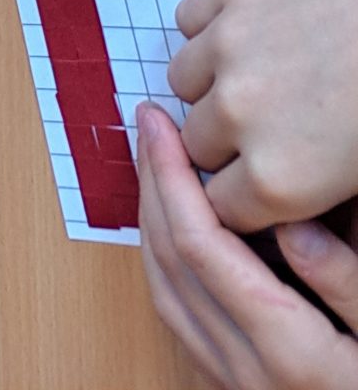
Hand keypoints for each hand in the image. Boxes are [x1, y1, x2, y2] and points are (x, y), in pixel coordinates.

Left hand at [137, 101, 357, 387]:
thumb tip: (291, 223)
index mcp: (289, 353)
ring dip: (151, 223)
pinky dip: (164, 263)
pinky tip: (172, 232)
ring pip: (165, 293)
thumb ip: (344, 281)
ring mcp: (233, 384)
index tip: (160, 124)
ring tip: (154, 167)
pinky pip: (178, 318)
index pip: (202, 248)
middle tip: (149, 128)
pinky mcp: (231, 387)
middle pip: (172, 265)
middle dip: (154, 187)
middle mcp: (247, 371)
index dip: (173, 178)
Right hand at [168, 0, 357, 228]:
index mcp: (278, 178)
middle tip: (272, 126)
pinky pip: (188, 22)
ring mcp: (229, 47)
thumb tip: (277, 207)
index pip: (218, 207)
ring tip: (258, 78)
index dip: (244, 198)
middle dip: (227, 142)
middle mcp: (238, 114)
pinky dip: (208, 30)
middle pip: (195, 145)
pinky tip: (250, 35)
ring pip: (182, 82)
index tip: (263, 180)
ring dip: (210, 84)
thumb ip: (312, 201)